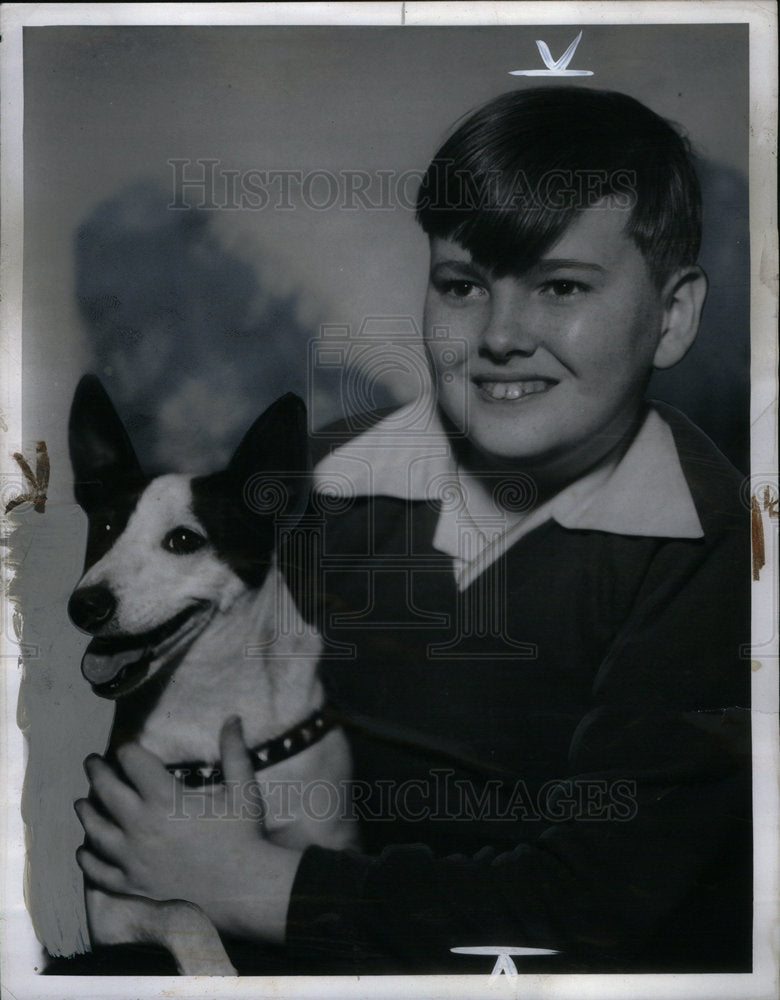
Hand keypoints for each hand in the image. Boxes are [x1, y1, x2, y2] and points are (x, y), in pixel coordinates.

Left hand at [75, 716, 301, 942]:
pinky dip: (88, 859)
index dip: (127, 749)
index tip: (125, 746)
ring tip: (81, 802)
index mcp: (164, 798)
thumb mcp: (243, 788)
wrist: (243, 888)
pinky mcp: (133, 884)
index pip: (133, 762)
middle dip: (97, 772)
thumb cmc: (243, 835)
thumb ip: (234, 751)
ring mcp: (133, 857)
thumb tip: (233, 718)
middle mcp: (141, 825)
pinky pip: (100, 871)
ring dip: (86, 812)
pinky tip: (83, 851)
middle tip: (92, 762)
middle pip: (106, 791)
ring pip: (95, 830)